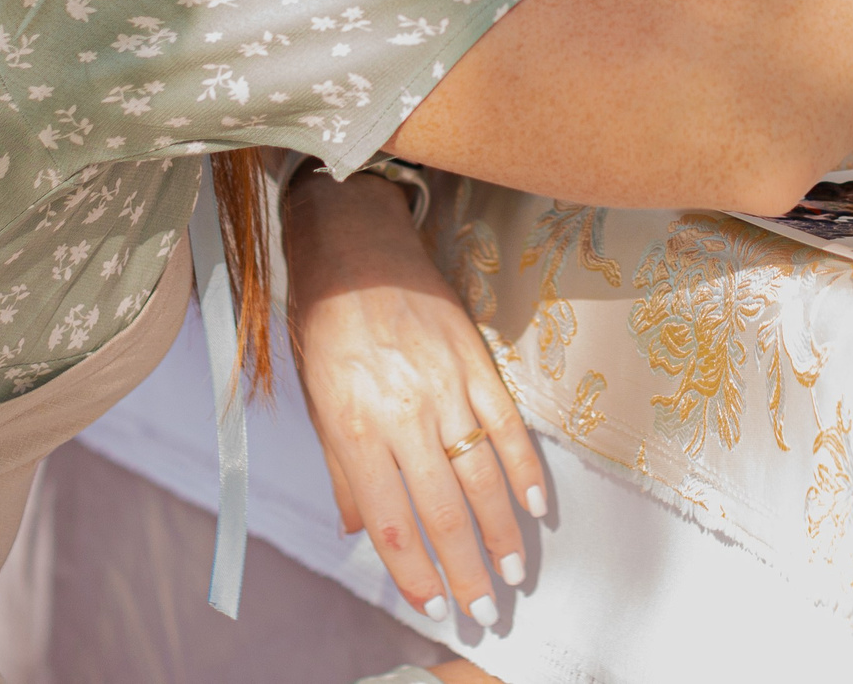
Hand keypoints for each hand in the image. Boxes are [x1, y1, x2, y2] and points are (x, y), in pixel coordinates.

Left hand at [282, 168, 546, 627]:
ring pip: (482, 475)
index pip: (390, 520)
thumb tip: (357, 528)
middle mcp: (403, 412)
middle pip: (443, 509)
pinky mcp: (477, 361)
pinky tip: (537, 503)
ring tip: (516, 570)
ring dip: (503, 531)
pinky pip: (508, 425)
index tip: (433, 603)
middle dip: (468, 568)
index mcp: (354, 426)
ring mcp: (446, 386)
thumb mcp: (315, 399)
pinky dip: (525, 469)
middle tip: (485, 608)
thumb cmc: (326, 321)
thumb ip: (341, 469)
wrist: (355, 244)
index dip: (414, 571)